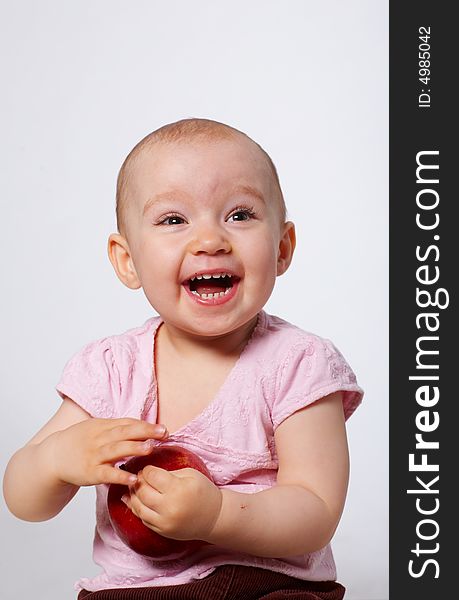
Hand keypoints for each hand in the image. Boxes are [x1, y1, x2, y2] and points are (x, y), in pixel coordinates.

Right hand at [49, 418, 168, 486]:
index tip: (163, 428)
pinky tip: (133, 478)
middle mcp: (99, 439)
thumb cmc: (79, 442)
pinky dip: (120, 476)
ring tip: (150, 449)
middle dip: (144, 432)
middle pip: (124, 432)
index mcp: (102, 426)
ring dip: (134, 448)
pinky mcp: (89, 473)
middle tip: (163, 433)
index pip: (127, 423)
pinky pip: (106, 474)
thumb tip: (142, 426)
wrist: (53, 457)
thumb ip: (117, 428)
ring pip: (116, 449)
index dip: (145, 425)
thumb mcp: (96, 429)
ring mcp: (94, 456)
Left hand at [124, 465, 222, 541]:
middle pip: (142, 491)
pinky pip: (143, 519)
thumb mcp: (190, 474)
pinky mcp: (162, 531)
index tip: (147, 468)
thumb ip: (168, 473)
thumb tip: (148, 473)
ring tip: (134, 487)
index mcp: (178, 489)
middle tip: (139, 477)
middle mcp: (169, 507)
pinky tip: (134, 500)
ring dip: (133, 495)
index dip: (147, 470)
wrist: (214, 517)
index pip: (152, 476)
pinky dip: (137, 508)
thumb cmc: (203, 491)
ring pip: (138, 507)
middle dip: (137, 481)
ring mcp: (164, 522)